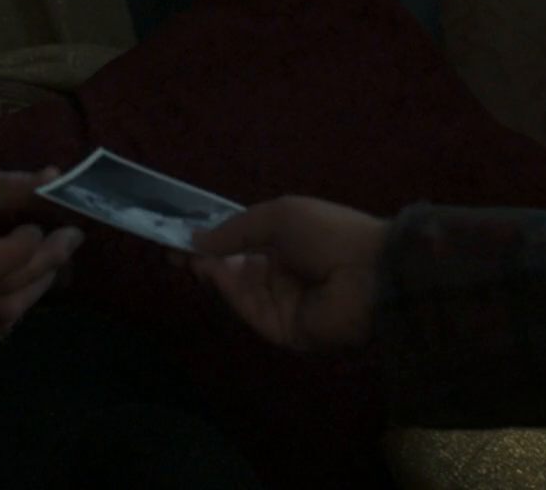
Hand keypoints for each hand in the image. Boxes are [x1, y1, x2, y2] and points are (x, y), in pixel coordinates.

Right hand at [0, 169, 83, 334]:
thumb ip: (6, 186)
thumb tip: (57, 178)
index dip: (23, 249)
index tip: (37, 225)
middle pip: (4, 290)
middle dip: (48, 263)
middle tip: (71, 236)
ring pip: (5, 313)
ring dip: (40, 285)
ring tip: (57, 256)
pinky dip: (21, 300)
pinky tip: (32, 277)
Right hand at [183, 196, 388, 351]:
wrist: (371, 272)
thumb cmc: (328, 232)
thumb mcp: (278, 216)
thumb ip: (234, 229)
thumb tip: (193, 239)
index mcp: (287, 245)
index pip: (241, 245)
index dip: (211, 240)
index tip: (178, 236)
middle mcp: (283, 275)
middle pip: (234, 271)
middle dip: (205, 259)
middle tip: (174, 250)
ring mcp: (282, 305)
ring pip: (237, 292)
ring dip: (213, 274)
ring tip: (191, 257)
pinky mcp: (283, 331)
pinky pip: (250, 311)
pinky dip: (230, 292)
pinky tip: (215, 272)